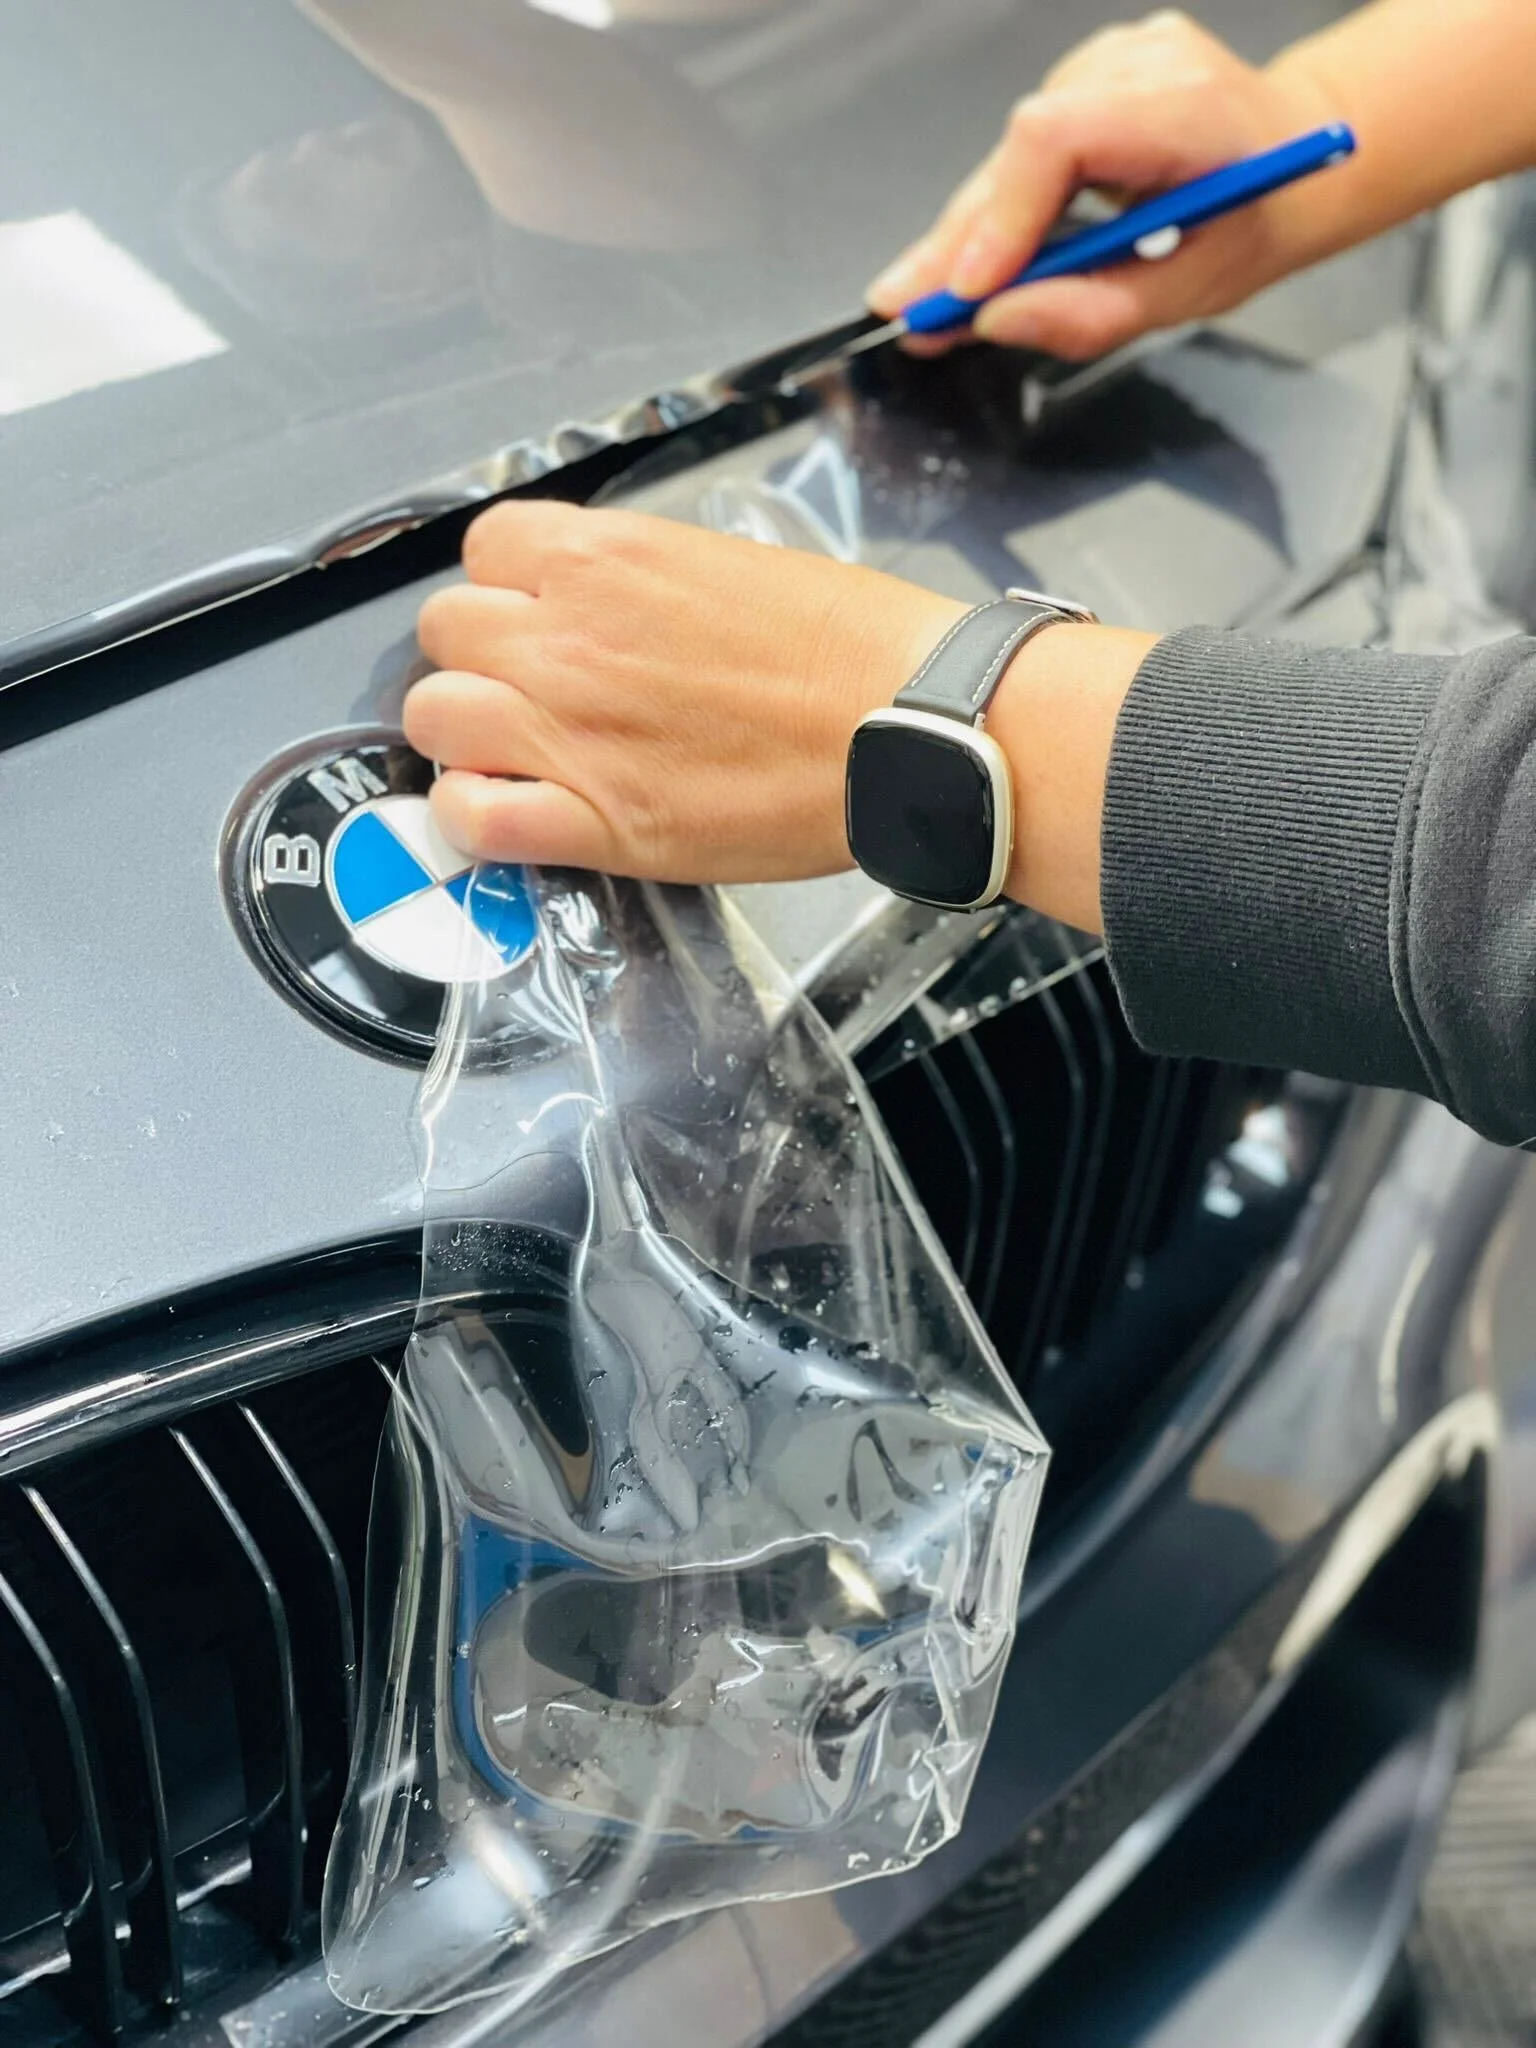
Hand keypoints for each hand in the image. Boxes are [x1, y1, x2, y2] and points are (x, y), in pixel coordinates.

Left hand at [406, 501, 965, 884]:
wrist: (908, 723)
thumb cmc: (848, 646)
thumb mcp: (725, 564)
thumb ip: (637, 582)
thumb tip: (604, 608)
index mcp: (601, 560)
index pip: (484, 551)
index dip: (507, 589)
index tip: (535, 617)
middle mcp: (564, 637)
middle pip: (446, 632)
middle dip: (480, 658)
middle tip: (530, 688)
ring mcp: (567, 730)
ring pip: (436, 718)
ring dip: (467, 734)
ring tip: (517, 753)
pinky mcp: (593, 820)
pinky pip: (469, 817)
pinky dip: (472, 818)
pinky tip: (510, 813)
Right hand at [866, 9, 1346, 361]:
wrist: (1296, 155)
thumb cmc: (1254, 222)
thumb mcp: (1191, 292)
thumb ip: (1095, 313)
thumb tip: (998, 322)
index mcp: (1186, 108)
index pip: (1057, 139)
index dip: (1001, 218)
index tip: (965, 292)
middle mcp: (1141, 63)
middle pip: (1020, 151)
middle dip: (960, 242)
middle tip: (906, 308)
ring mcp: (1110, 59)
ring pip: (1011, 156)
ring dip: (971, 233)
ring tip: (928, 298)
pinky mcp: (1087, 76)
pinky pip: (1024, 153)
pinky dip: (999, 211)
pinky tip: (979, 260)